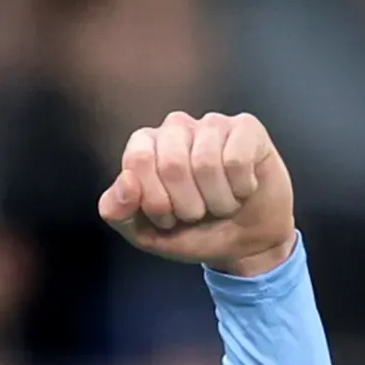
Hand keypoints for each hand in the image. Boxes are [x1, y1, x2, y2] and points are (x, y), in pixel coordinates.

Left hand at [97, 110, 295, 275]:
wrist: (246, 240)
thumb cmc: (194, 231)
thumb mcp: (145, 233)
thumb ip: (117, 212)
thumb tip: (126, 181)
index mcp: (145, 145)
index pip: (138, 161)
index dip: (154, 201)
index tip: (168, 217)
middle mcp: (175, 127)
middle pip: (172, 163)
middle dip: (187, 206)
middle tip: (197, 214)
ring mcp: (211, 124)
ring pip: (206, 163)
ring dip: (217, 201)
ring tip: (220, 204)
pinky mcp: (246, 127)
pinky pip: (236, 160)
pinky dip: (240, 188)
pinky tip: (242, 189)